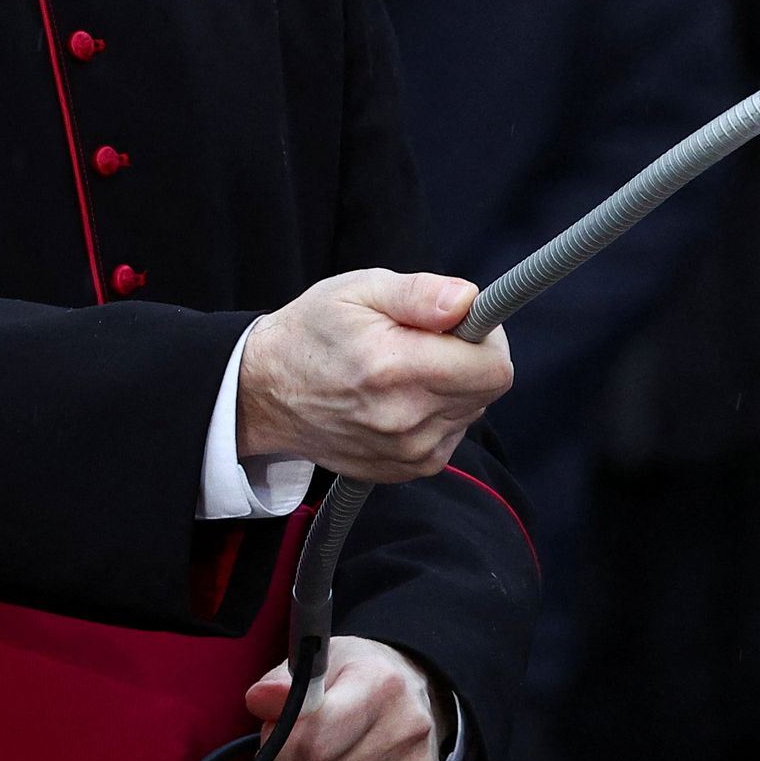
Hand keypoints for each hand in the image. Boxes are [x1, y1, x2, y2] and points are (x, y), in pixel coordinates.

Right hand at [234, 271, 511, 480]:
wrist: (265, 392)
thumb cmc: (314, 332)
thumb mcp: (361, 290)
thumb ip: (421, 293)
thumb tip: (469, 302)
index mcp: (396, 369)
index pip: (494, 368)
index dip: (488, 338)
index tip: (461, 324)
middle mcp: (405, 418)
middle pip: (488, 391)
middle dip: (472, 359)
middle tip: (430, 341)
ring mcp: (405, 452)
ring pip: (471, 413)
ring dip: (455, 388)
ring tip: (408, 370)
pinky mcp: (404, 470)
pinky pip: (451, 436)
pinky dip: (439, 415)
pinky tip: (402, 397)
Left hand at [249, 635, 450, 760]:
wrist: (414, 698)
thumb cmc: (356, 683)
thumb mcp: (318, 667)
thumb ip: (280, 685)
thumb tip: (262, 699)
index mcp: (382, 686)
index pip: (310, 743)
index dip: (276, 749)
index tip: (273, 737)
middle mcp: (409, 729)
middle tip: (294, 758)